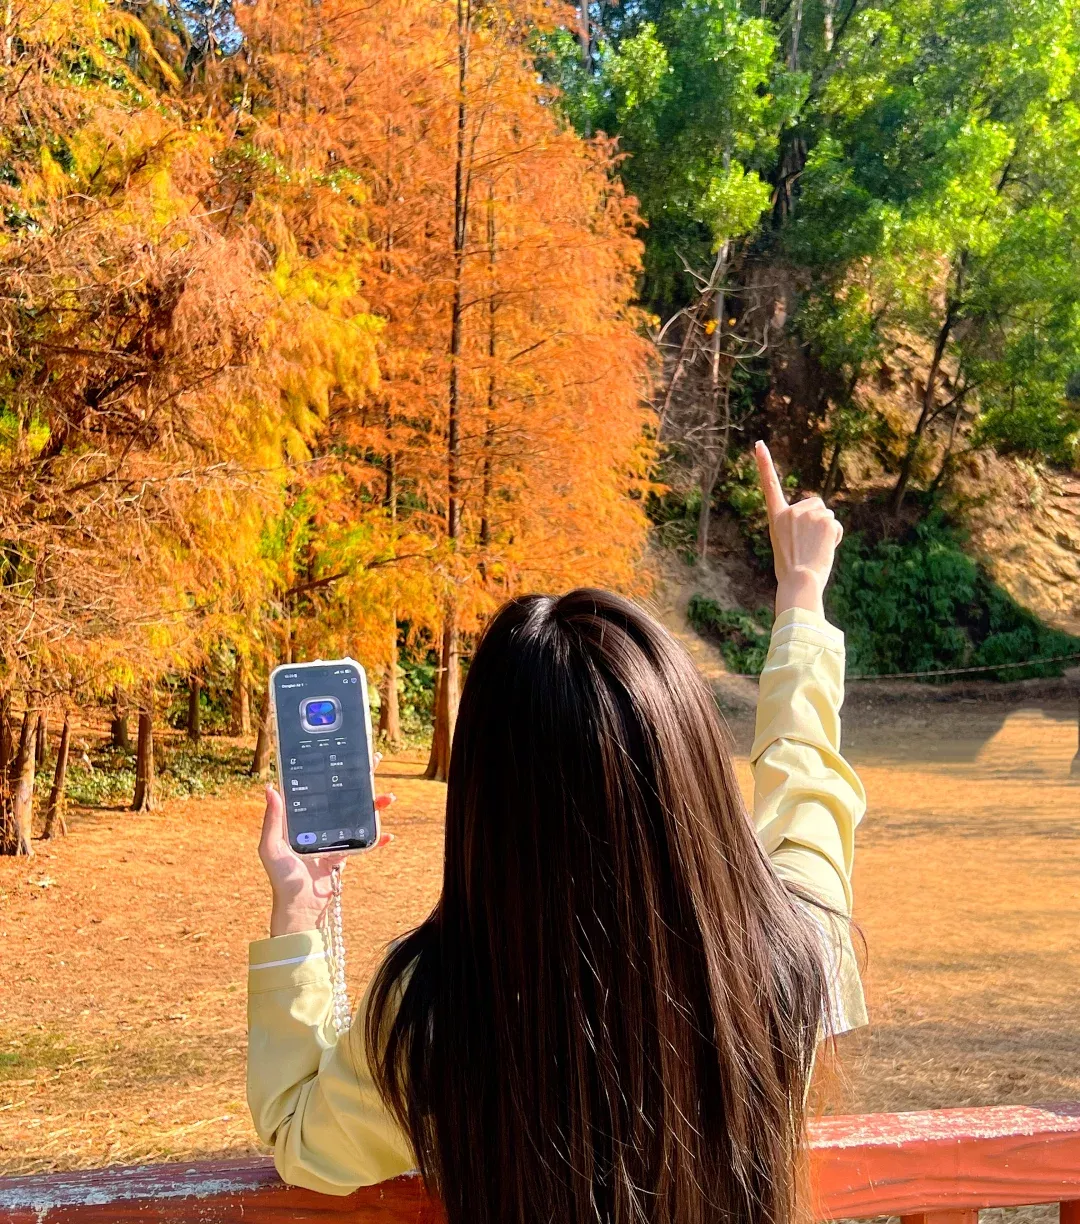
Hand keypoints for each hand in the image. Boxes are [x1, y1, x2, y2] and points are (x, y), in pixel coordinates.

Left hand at [258, 753, 394, 937]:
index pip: (317, 788)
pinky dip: (377, 839)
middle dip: (359, 780)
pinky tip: (388, 835)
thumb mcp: (271, 847)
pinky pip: (364, 844)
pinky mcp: (344, 855)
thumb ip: (273, 820)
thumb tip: (270, 788)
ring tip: (388, 799)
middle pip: (342, 796)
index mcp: (300, 819)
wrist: (300, 908)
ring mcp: (333, 839)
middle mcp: (318, 825)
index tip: (342, 753)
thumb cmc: (281, 879)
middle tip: (374, 762)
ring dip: (374, 807)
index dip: (329, 770)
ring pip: (357, 816)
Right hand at [754, 440, 842, 617]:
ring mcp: (809, 514)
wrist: (799, 582)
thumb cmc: (790, 571)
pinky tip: (824, 550)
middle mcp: (791, 511)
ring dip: (826, 531)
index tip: (759, 444)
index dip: (764, 463)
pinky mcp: (826, 521)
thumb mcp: (784, 545)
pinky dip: (835, 538)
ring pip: (827, 515)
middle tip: (808, 545)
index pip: (770, 485)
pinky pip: (836, 525)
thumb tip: (810, 528)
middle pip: (815, 504)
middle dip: (817, 520)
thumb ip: (793, 528)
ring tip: (815, 549)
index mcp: (776, 517)